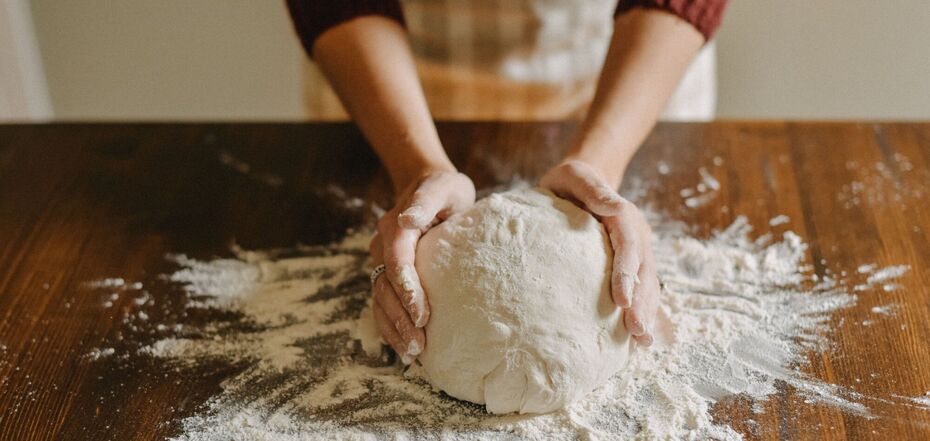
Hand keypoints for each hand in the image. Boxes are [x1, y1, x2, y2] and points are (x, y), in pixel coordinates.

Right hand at [369, 170, 475, 362]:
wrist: (428, 188)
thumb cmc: (443, 190)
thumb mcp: (442, 188)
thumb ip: (426, 201)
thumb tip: (407, 219)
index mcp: (396, 226)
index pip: (396, 260)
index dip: (406, 288)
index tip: (422, 314)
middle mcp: (383, 246)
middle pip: (385, 286)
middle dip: (400, 318)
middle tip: (419, 344)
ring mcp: (382, 262)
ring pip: (380, 300)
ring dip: (394, 328)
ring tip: (412, 354)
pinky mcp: (388, 275)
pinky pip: (383, 304)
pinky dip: (391, 327)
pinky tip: (404, 349)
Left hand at [540, 160, 657, 345]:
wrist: (580, 183)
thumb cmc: (571, 181)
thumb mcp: (575, 176)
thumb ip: (593, 189)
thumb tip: (615, 205)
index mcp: (624, 216)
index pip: (629, 246)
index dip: (627, 274)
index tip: (622, 300)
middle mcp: (636, 235)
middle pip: (644, 271)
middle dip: (642, 303)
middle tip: (637, 332)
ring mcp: (636, 251)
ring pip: (647, 284)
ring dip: (647, 312)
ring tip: (643, 341)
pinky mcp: (629, 264)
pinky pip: (640, 289)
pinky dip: (641, 311)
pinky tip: (636, 337)